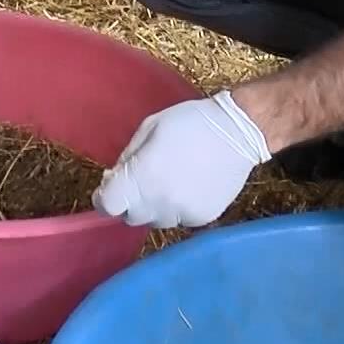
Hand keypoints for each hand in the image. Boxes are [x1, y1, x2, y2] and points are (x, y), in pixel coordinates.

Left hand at [92, 90, 270, 228]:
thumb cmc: (190, 123)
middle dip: (130, 200)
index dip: (104, 198)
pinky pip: (179, 220)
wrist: (238, 133)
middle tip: (143, 179)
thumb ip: (127, 157)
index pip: (108, 206)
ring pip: (155, 220)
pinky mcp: (202, 219)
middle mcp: (159, 202)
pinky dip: (177, 208)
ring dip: (154, 206)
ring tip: (170, 180)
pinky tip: (189, 186)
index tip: (110, 187)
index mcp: (142, 177)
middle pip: (130, 216)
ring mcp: (182, 214)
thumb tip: (115, 179)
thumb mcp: (149, 128)